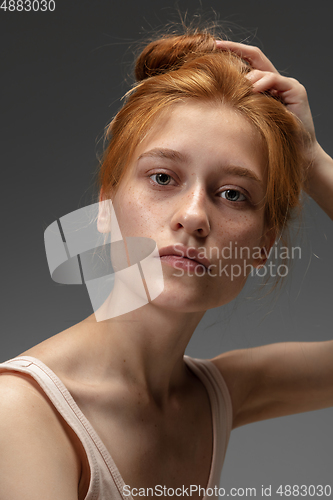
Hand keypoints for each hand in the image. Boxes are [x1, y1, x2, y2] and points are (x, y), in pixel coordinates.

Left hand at [215, 40, 332, 218]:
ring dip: (245, 78)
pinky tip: (251, 91)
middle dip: (234, 49)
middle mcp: (274, 82)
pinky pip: (276, 80)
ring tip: (234, 87)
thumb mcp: (244, 123)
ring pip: (261, 70)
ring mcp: (286, 85)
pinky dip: (262, 83)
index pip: (246, 63)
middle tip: (215, 47)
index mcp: (262, 88)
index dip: (230, 53)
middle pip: (254, 57)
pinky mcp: (295, 91)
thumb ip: (234, 109)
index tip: (211, 48)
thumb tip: (207, 104)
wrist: (295, 157)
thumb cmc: (267, 145)